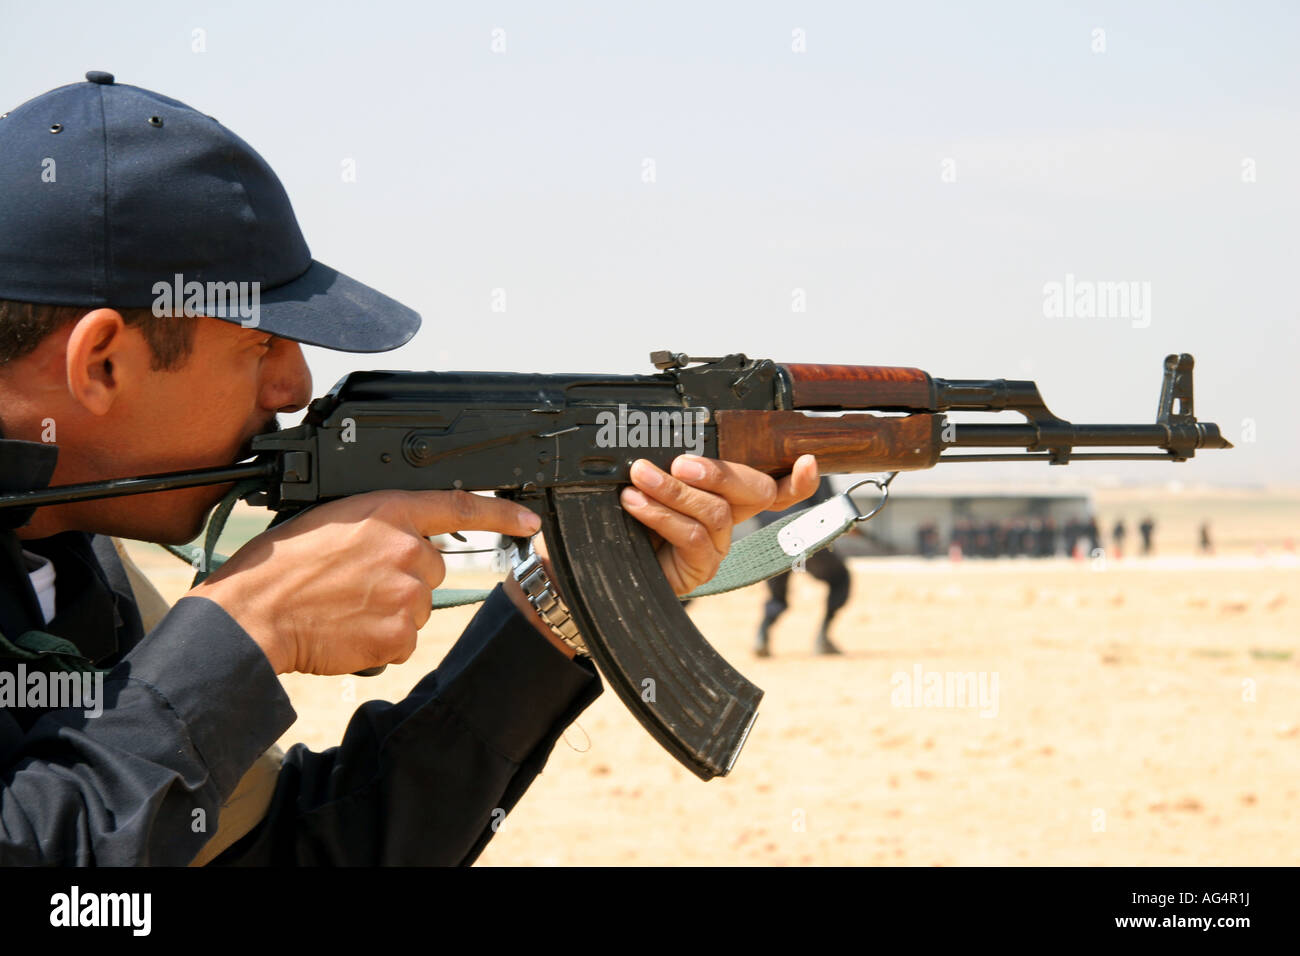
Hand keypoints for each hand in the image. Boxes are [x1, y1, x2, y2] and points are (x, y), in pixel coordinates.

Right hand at [191, 490, 540, 674]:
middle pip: (432, 567)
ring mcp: (406, 593)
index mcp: (387, 511)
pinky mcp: (400, 633)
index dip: (502, 512)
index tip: (528, 519)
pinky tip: (348, 629)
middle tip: (356, 582)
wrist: (254, 614)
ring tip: (345, 605)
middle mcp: (405, 549)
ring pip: (418, 605)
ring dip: (390, 609)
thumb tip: (406, 540)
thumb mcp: (333, 520)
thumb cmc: (281, 566)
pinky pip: (404, 638)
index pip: (460, 505)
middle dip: (403, 576)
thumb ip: (380, 524)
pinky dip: (382, 639)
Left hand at [621, 453, 819, 594]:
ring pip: (716, 510)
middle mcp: (727, 521)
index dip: (797, 480)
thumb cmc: (624, 516)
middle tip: (681, 461)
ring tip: (640, 476)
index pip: (772, 487)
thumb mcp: (647, 482)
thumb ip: (665, 465)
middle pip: (755, 492)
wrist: (598, 562)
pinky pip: (691, 535)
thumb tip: (664, 442)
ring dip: (674, 489)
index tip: (808, 461)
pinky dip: (661, 513)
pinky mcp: (699, 569)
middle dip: (721, 472)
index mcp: (724, 495)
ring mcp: (716, 547)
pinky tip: (635, 502)